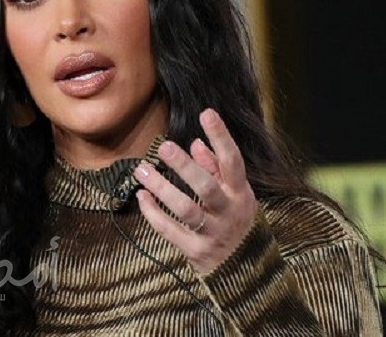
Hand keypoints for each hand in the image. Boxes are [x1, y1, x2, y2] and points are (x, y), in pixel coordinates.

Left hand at [133, 108, 256, 274]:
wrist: (244, 272)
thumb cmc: (233, 222)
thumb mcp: (233, 195)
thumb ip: (216, 168)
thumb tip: (196, 142)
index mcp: (240, 194)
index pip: (233, 161)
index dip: (221, 137)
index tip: (206, 113)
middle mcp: (229, 212)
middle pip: (207, 187)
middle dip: (185, 166)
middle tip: (164, 146)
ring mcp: (212, 233)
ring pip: (186, 209)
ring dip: (161, 188)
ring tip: (142, 170)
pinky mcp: (195, 250)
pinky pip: (170, 230)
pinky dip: (153, 212)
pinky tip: (142, 196)